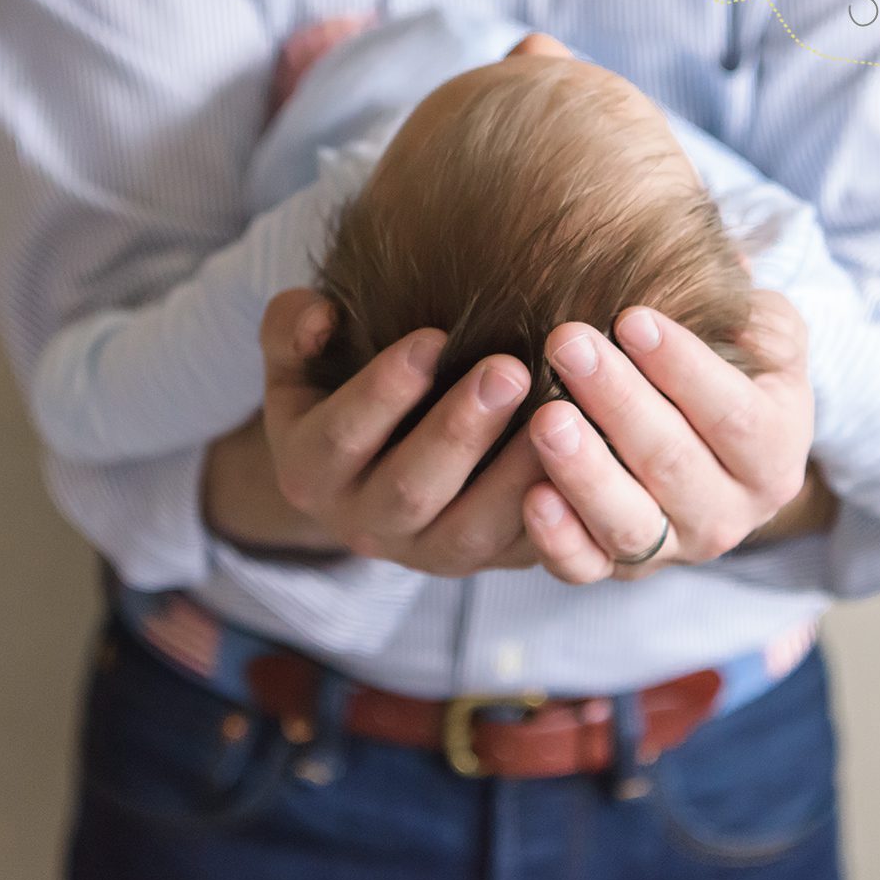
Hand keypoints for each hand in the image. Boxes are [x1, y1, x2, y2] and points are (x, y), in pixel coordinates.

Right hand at [248, 288, 545, 576]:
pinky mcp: (486, 563)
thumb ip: (290, 328)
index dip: (383, 391)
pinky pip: (522, 551)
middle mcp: (363, 525)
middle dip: (459, 431)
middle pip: (409, 491)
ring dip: (516, 476)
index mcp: (310, 473)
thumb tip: (320, 317)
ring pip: (471, 532)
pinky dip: (557, 513)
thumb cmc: (337, 391)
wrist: (368, 470)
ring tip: (560, 414)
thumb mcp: (297, 361)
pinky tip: (588, 458)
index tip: (432, 337)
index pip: (340, 437)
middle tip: (509, 370)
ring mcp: (427, 553)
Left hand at [520, 290, 815, 582]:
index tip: (631, 317)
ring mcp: (674, 548)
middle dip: (618, 401)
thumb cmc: (730, 370)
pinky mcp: (619, 567)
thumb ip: (751, 310)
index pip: (735, 415)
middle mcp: (731, 513)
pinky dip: (559, 539)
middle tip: (567, 343)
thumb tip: (726, 265)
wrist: (709, 443)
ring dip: (585, 469)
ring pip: (630, 522)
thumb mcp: (762, 335)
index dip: (684, 368)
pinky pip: (586, 567)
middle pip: (673, 463)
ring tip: (544, 416)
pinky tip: (529, 496)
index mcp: (775, 453)